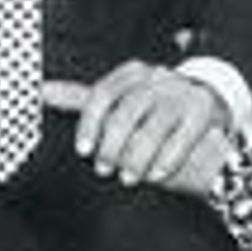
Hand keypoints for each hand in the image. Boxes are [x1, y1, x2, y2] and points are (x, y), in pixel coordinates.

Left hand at [42, 61, 230, 187]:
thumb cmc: (153, 112)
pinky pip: (182, 137)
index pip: (102, 93)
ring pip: (153, 127)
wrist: (209, 110)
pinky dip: (167, 160)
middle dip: (112, 146)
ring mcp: (181, 92)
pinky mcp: (204, 109)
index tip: (82, 151)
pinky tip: (157, 174)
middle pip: (127, 112)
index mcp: (132, 72)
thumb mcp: (118, 101)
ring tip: (129, 177)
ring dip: (137, 158)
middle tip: (104, 169)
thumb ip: (82, 98)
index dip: (89, 124)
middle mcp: (156, 77)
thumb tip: (42, 92)